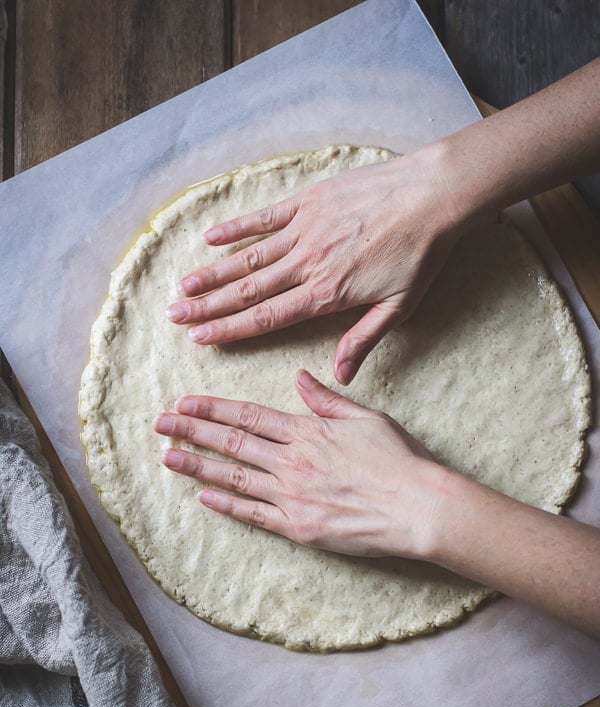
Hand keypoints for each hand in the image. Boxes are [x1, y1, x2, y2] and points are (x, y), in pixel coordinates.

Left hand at [153, 370, 443, 558]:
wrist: (417, 507)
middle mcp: (292, 461)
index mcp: (308, 431)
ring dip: (197, 465)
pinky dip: (226, 504)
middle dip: (192, 431)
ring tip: (167, 457)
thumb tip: (300, 378)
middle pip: (232, 443)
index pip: (248, 416)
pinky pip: (253, 514)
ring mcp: (292, 495)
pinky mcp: (298, 527)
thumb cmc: (398, 460)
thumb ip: (327, 400)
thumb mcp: (365, 418)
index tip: (185, 403)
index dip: (212, 409)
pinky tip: (203, 496)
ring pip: (234, 476)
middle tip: (160, 424)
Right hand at [167, 147, 464, 383]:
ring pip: (248, 256)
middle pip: (247, 290)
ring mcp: (304, 229)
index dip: (230, 329)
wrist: (433, 196)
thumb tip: (339, 376)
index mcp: (326, 294)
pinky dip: (236, 227)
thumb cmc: (421, 254)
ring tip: (183, 286)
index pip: (267, 318)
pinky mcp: (308, 202)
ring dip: (213, 272)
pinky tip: (211, 238)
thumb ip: (363, 340)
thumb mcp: (400, 307)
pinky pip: (264, 217)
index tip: (201, 338)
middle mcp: (306, 263)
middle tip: (175, 317)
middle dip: (208, 306)